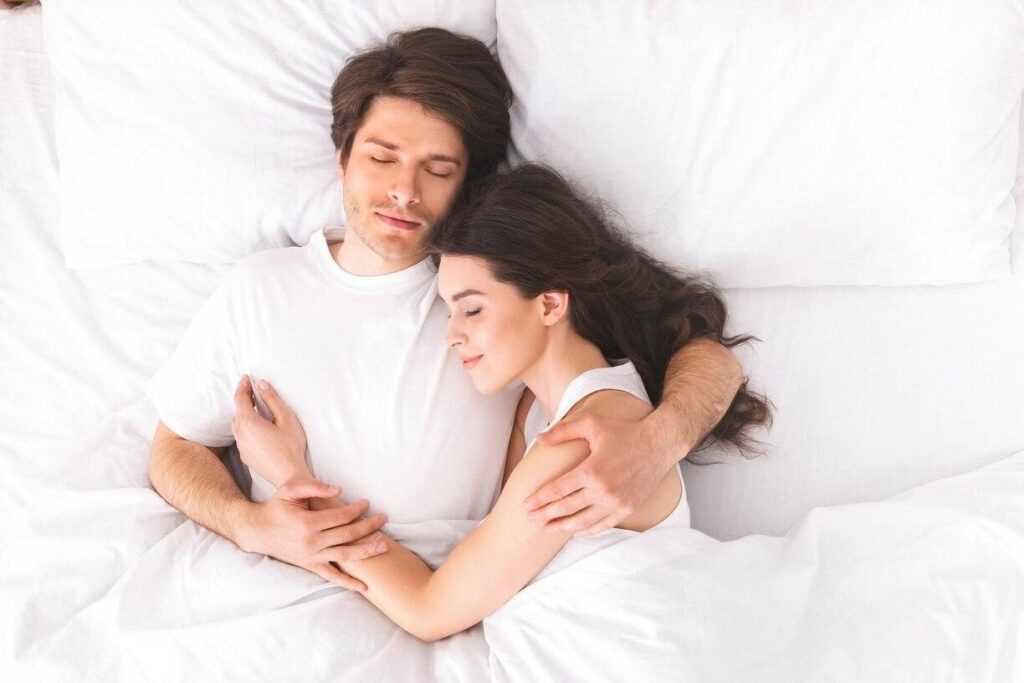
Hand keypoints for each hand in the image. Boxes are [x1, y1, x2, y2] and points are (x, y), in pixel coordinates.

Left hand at [232, 375, 307, 486]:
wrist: (288, 476)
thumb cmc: (290, 447)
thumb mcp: (286, 418)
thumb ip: (272, 399)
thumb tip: (262, 385)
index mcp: (248, 422)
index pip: (240, 398)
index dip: (243, 386)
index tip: (247, 378)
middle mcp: (240, 433)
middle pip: (237, 411)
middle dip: (244, 399)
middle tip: (253, 392)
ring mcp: (241, 446)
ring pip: (238, 425)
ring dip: (244, 415)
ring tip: (256, 410)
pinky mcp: (245, 456)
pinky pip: (242, 437)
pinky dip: (247, 428)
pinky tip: (259, 430)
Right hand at [236, 478, 388, 589]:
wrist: (257, 531)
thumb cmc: (276, 507)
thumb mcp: (290, 490)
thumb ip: (314, 487)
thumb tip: (339, 490)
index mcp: (308, 523)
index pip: (341, 516)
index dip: (357, 509)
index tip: (367, 503)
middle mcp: (311, 542)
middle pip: (348, 535)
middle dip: (369, 526)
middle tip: (384, 518)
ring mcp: (312, 556)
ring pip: (345, 555)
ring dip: (367, 551)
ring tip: (385, 546)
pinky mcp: (310, 566)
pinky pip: (332, 576)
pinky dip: (348, 583)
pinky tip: (364, 587)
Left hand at [524, 414, 674, 536]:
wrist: (659, 443)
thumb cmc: (624, 431)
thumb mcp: (592, 424)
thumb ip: (563, 431)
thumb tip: (539, 439)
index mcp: (591, 469)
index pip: (558, 489)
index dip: (540, 499)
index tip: (526, 504)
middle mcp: (603, 489)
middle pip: (567, 508)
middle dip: (545, 515)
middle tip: (530, 519)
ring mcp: (616, 502)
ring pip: (583, 521)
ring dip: (562, 527)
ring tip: (546, 529)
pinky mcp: (628, 508)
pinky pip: (603, 525)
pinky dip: (587, 530)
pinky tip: (575, 531)